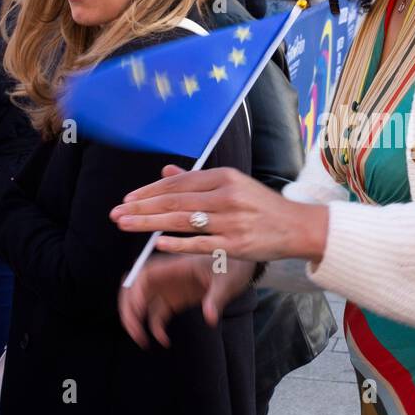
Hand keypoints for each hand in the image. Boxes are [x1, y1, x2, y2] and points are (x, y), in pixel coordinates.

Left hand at [110, 165, 328, 263]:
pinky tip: (157, 242)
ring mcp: (231, 220)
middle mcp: (227, 196)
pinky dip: (178, 242)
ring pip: (182, 221)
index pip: (179, 183)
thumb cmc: (262, 206)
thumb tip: (165, 171)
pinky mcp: (236, 243)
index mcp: (225, 177)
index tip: (128, 199)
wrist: (298, 226)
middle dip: (142, 207)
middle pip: (175, 200)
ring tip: (126, 225)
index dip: (149, 191)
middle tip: (117, 213)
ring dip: (149, 223)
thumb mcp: (233, 185)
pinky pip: (201, 243)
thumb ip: (198, 180)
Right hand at [119, 253, 255, 349]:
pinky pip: (156, 315)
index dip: (135, 290)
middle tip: (133, 330)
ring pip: (141, 304)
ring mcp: (168, 288)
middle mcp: (167, 276)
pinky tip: (164, 341)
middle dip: (128, 309)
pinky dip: (155, 328)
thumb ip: (216, 298)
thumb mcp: (227, 281)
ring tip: (141, 340)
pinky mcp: (173, 300)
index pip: (144, 274)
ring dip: (136, 321)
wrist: (241, 267)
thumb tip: (210, 317)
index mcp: (176, 265)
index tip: (137, 309)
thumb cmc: (233, 266)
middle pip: (135, 289)